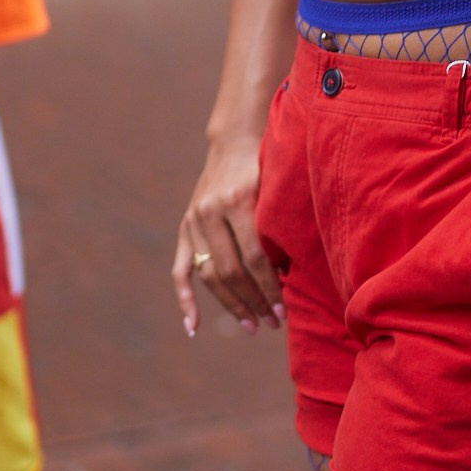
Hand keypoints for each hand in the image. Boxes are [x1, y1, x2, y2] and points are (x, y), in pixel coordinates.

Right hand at [173, 125, 281, 336]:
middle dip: (254, 301)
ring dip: (231, 305)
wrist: (233, 143)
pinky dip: (185, 299)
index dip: (269, 288)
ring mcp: (193, 220)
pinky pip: (180, 270)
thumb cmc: (267, 169)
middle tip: (273, 323)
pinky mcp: (184, 228)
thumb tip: (290, 277)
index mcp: (237, 201)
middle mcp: (210, 211)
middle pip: (231, 271)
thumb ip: (279, 226)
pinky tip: (193, 327)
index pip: (255, 258)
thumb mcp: (277, 190)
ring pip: (209, 275)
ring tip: (252, 326)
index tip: (284, 311)